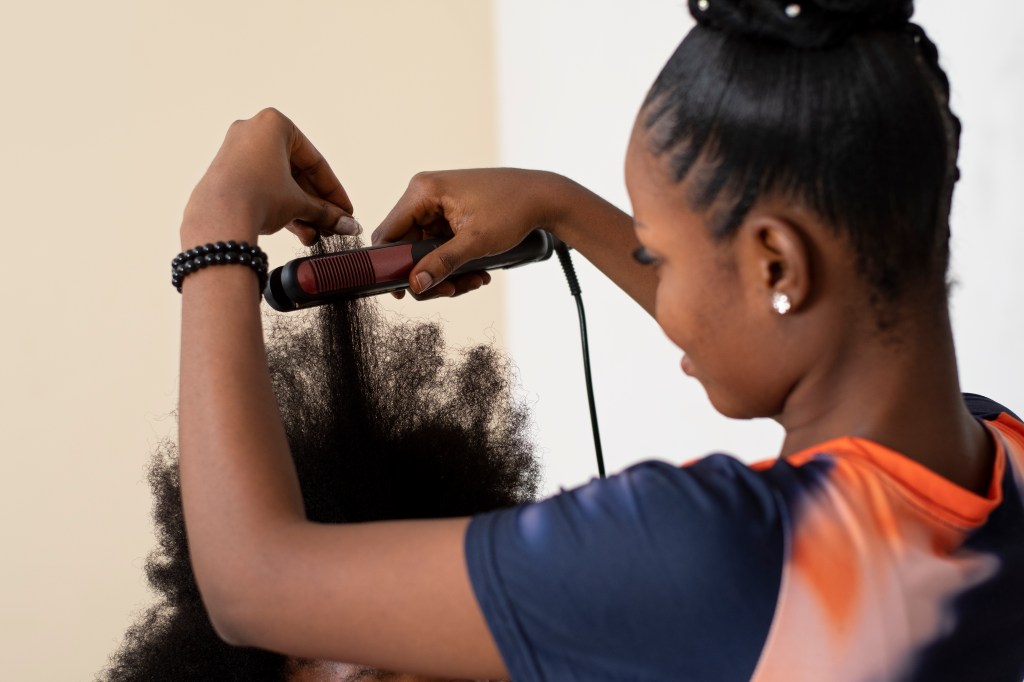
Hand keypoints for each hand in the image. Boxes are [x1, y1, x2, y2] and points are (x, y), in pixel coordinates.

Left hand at [181, 108, 359, 247]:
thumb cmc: (257, 196)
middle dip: (316, 204)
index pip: (315, 161)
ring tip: (315, 234)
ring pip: (280, 183)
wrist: (219, 217)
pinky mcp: (227, 174)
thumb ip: (326, 212)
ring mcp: (237, 153)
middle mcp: (253, 132)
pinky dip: (280, 207)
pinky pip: (262, 188)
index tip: (345, 210)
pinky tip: (298, 231)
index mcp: (274, 125)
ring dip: (301, 210)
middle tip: (332, 224)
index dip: (334, 191)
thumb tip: (347, 225)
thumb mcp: (299, 203)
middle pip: (297, 173)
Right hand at [372, 168, 568, 298]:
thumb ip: (442, 264)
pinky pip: (439, 246)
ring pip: (425, 251)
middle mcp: (425, 194)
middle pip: (406, 247)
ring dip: (446, 272)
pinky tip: (477, 271)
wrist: (542, 197)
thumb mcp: (476, 242)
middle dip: (429, 274)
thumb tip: (416, 285)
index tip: (402, 291)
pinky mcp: (449, 214)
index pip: (388, 233)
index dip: (390, 265)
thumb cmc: (512, 209)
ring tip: (474, 280)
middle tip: (452, 291)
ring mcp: (437, 205)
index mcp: (423, 191)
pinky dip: (454, 263)